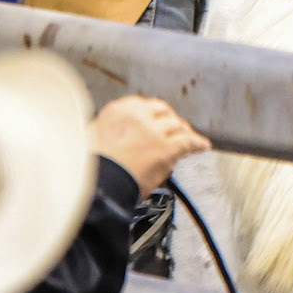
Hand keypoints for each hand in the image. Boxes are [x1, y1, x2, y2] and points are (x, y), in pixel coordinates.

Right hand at [89, 95, 211, 198]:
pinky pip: (188, 142)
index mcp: (116, 112)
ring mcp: (153, 131)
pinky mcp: (166, 148)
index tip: (155, 119)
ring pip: (176, 125)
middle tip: (174, 128)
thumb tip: (116, 136)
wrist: (96, 187)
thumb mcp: (91, 141)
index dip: (152, 114)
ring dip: (183, 132)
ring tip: (188, 138)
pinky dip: (197, 144)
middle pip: (162, 111)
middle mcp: (137, 116)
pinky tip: (202, 146)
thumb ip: (107, 132)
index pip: (142, 105)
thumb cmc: (91, 171)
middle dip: (169, 120)